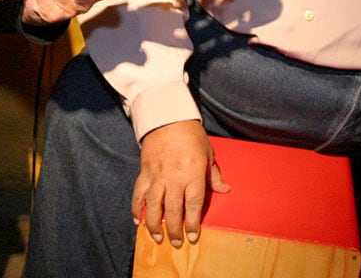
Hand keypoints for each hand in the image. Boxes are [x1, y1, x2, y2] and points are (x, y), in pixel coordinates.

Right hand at [132, 120, 229, 246]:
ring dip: (155, 224)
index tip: (193, 236)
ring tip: (158, 237)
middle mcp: (174, 177)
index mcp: (193, 173)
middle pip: (173, 210)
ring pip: (153, 206)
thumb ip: (214, 175)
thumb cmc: (191, 135)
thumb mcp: (208, 153)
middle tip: (176, 243)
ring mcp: (157, 176)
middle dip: (174, 230)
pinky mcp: (144, 172)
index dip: (193, 223)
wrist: (167, 117)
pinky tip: (138, 221)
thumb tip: (224, 190)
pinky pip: (138, 194)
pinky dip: (136, 208)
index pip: (193, 204)